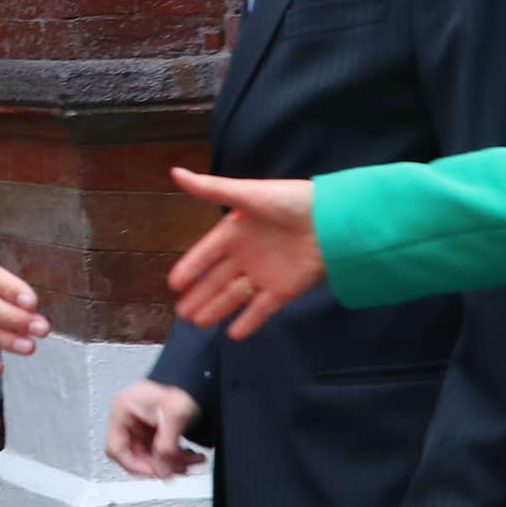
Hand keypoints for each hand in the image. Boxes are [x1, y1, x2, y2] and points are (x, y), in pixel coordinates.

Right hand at [105, 380, 204, 478]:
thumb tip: (161, 471)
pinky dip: (176, 455)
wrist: (198, 373)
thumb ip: (166, 446)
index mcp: (124, 409)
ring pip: (152, 454)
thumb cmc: (183, 382)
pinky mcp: (154, 426)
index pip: (116, 448)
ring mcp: (141, 422)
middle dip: (160, 465)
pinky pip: (161, 449)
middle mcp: (129, 417)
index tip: (155, 471)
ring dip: (172, 462)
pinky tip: (190, 455)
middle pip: (136, 454)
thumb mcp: (175, 415)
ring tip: (191, 461)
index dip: (134, 464)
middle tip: (178, 469)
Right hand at [167, 168, 320, 339]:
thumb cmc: (288, 202)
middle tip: (181, 313)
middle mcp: (247, 256)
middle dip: (200, 296)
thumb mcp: (246, 194)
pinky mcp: (284, 290)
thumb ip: (211, 189)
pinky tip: (233, 334)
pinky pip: (262, 310)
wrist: (331, 220)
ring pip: (235, 296)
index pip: (206, 254)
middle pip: (217, 280)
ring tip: (198, 323)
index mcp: (236, 232)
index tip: (174, 284)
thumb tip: (175, 172)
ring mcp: (265, 275)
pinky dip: (249, 322)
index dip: (191, 268)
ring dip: (217, 309)